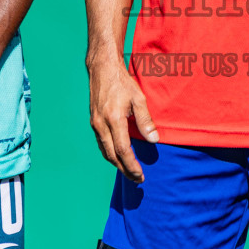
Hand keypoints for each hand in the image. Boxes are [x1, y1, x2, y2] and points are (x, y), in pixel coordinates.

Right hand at [88, 57, 157, 182]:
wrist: (102, 69)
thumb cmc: (122, 82)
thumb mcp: (138, 98)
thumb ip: (145, 120)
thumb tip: (154, 140)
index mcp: (113, 119)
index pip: (122, 150)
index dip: (131, 165)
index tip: (141, 175)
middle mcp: (101, 124)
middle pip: (112, 155)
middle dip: (125, 169)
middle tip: (137, 179)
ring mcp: (95, 124)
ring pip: (105, 151)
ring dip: (117, 164)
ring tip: (130, 171)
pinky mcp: (93, 121)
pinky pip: (101, 143)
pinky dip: (110, 154)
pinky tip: (119, 156)